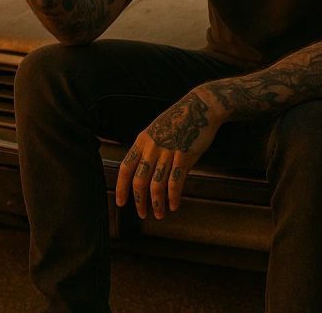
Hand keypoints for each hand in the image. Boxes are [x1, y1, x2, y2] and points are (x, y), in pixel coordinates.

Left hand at [115, 89, 222, 219]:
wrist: (200, 107)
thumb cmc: (179, 120)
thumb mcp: (156, 130)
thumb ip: (148, 149)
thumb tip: (144, 171)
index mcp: (142, 141)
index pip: (125, 168)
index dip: (121, 187)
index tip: (121, 202)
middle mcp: (152, 147)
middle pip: (139, 180)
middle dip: (139, 201)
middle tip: (142, 215)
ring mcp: (168, 151)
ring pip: (157, 185)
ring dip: (156, 203)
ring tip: (159, 214)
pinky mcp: (184, 156)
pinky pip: (175, 182)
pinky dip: (173, 197)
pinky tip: (174, 205)